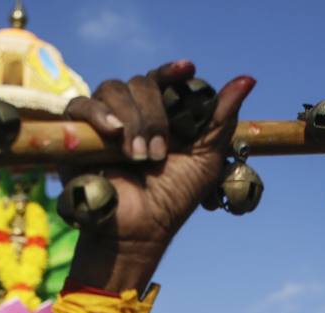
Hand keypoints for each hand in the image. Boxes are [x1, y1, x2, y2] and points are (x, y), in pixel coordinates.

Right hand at [64, 61, 254, 282]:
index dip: (173, 71)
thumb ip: (221, 119)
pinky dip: (98, 115)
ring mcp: (103, 122)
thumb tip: (248, 79)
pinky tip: (113, 134)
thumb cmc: (172, 198)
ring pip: (112, 90)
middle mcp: (131, 113)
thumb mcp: (206, 158)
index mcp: (161, 114)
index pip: (163, 80)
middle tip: (159, 152)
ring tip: (139, 156)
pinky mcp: (76, 134)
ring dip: (131, 120)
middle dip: (153, 114)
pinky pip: (80, 106)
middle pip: (139, 83)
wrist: (139, 231)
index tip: (188, 70)